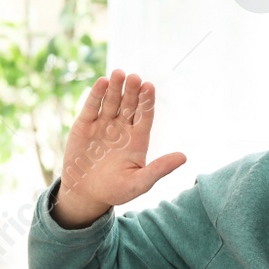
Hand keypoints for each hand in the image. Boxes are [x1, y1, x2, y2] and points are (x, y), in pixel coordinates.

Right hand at [52, 69, 186, 227]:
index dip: (147, 101)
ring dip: (116, 87)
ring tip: (119, 73)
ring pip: (112, 102)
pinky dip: (97, 94)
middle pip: (129, 104)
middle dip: (132, 91)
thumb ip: (159, 169)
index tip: (149, 87)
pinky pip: (92, 107)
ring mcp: (103, 124)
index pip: (145, 115)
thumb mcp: (139, 183)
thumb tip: (184, 157)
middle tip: (135, 77)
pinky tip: (102, 82)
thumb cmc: (115, 190)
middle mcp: (122, 128)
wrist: (85, 194)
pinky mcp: (85, 125)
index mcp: (137, 139)